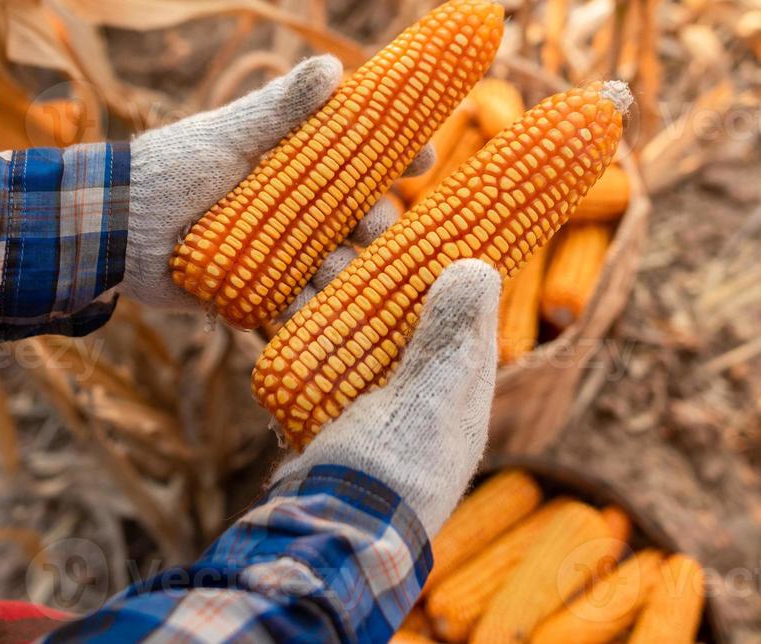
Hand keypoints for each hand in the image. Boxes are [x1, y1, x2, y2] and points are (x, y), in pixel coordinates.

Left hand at [122, 56, 433, 310]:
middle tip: (373, 227)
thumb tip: (334, 67)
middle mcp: (298, 207)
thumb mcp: (229, 134)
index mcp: (296, 162)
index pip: (362, 156)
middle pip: (361, 216)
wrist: (113, 230)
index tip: (425, 154)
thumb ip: (280, 107)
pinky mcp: (262, 292)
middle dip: (377, 222)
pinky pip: (301, 305)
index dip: (399, 156)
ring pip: (338, 263)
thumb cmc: (170, 170)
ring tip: (331, 271)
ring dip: (346, 268)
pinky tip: (317, 309)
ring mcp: (283, 251)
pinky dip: (313, 308)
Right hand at [270, 259, 502, 536]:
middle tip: (343, 241)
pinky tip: (282, 301)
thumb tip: (478, 265)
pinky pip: (319, 360)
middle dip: (371, 274)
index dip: (441, 267)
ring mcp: (372, 410)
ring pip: (355, 333)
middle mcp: (421, 398)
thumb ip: (451, 334)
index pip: (460, 315)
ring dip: (332, 294)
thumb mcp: (432, 395)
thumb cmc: (395, 468)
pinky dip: (304, 329)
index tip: (418, 222)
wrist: (331, 537)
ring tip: (311, 261)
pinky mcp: (327, 418)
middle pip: (401, 316)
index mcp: (459, 392)